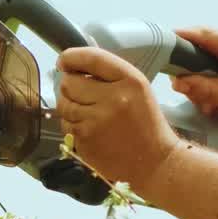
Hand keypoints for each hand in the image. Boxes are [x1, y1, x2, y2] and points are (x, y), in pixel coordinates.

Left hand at [56, 47, 178, 192]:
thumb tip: (73, 65)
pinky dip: (72, 124)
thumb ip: (109, 74)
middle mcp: (113, 98)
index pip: (92, 58)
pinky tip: (89, 127)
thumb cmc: (145, 123)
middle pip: (69, 82)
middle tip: (78, 91)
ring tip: (86, 111)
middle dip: (69, 85)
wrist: (153, 161)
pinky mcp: (86, 139)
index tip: (64, 60)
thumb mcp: (137, 89)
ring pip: (63, 104)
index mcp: (130, 81)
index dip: (71, 56)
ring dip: (68, 105)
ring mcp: (96, 120)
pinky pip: (66, 124)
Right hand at [170, 27, 217, 125]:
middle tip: (180, 83)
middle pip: (198, 39)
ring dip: (194, 71)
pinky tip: (207, 91)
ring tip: (202, 96)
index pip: (204, 34)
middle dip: (185, 61)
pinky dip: (201, 72)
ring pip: (200, 48)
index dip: (180, 37)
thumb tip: (177, 82)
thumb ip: (202, 88)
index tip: (159, 43)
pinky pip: (205, 55)